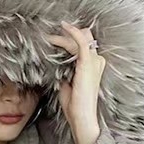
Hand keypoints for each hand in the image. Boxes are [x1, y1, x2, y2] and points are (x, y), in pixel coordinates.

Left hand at [45, 20, 104, 143]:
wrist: (81, 117)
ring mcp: (94, 61)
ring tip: (47, 36)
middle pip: (84, 38)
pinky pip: (81, 41)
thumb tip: (55, 64)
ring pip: (80, 37)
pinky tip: (63, 26)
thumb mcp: (66, 84)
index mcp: (93, 66)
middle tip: (47, 36)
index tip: (54, 39)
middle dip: (65, 36)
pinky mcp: (87, 63)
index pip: (84, 45)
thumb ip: (64, 72)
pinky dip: (72, 32)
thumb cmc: (74, 105)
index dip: (70, 39)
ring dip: (63, 36)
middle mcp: (96, 61)